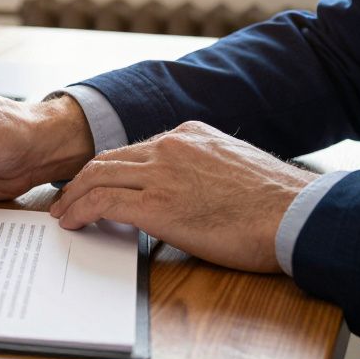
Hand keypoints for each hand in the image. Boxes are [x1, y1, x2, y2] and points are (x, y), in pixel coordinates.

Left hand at [49, 121, 315, 272]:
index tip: (94, 183)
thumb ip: (204, 170)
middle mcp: (170, 147)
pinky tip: (71, 223)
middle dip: (80, 180)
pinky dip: (79, 211)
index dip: (108, 169)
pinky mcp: (156, 205)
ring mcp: (161, 174)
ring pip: (97, 177)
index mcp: (190, 135)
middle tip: (64, 198)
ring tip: (61, 213)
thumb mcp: (235, 168)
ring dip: (72, 196)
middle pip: (107, 159)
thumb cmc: (277, 205)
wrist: (298, 216)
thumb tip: (189, 192)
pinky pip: (102, 203)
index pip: (134, 149)